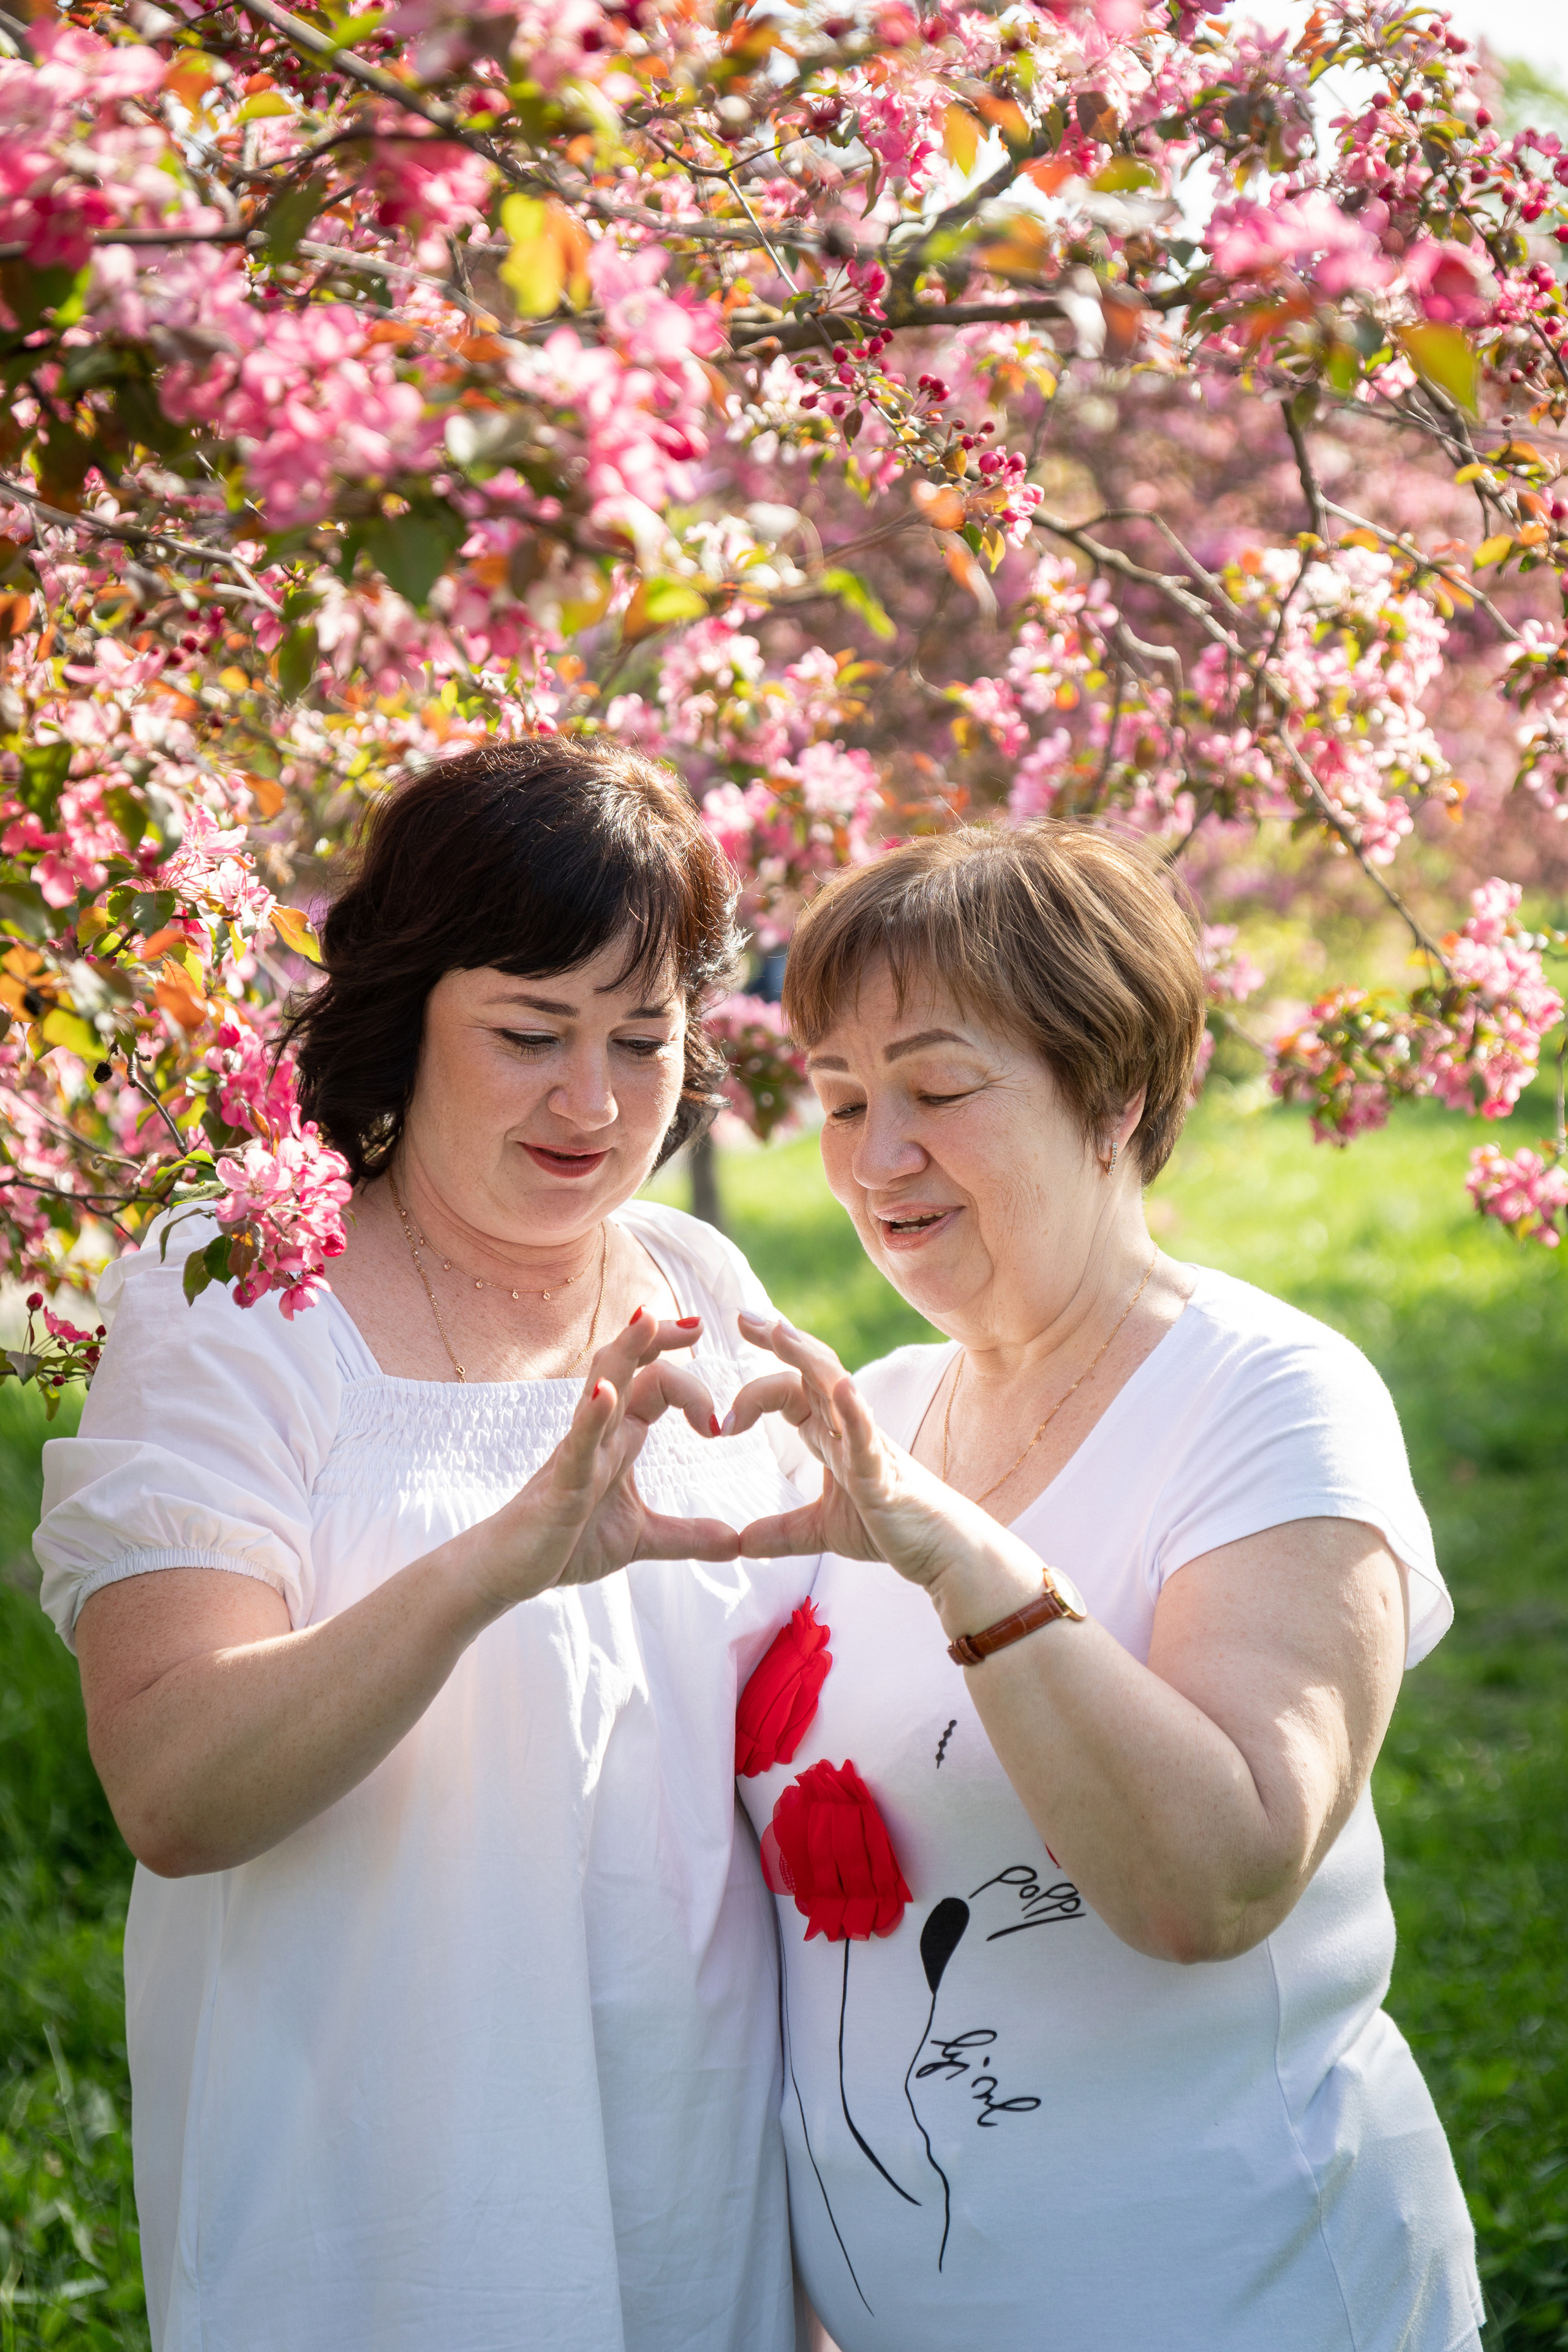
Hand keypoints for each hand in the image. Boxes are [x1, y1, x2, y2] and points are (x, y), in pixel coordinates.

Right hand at [461, 1309, 739, 1608]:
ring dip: (626, 1351)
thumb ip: (686, 1536)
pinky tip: (604, 1393)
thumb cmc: (568, 1543)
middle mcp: (600, 1433)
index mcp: (620, 1439)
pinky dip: (592, 1416)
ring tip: (647, 1318)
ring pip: (601, 1385)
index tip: (720, 1420)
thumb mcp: (641, 1538)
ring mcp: (578, 1452)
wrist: (512, 1570)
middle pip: (629, 1367)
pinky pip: (577, 1442)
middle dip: (659, 1339)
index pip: (655, 1384)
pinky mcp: (561, 1482)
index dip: (690, 1383)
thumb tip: (736, 1544)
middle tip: (698, 1324)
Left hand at [726, 1312, 985, 1587]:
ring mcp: (868, 1445)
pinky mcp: (884, 1472)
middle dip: (778, 1341)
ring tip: (778, 1331)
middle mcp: (848, 1428)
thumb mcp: (821, 1531)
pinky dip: (854, 1409)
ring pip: (837, 1387)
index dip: (756, 1387)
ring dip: (806, 1357)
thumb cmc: (890, 1530)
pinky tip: (841, 1387)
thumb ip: (781, 1532)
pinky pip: (868, 1434)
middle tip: (741, 1316)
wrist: (942, 1553)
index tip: (722, 1409)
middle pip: (810, 1371)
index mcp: (831, 1436)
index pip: (790, 1392)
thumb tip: (740, 1544)